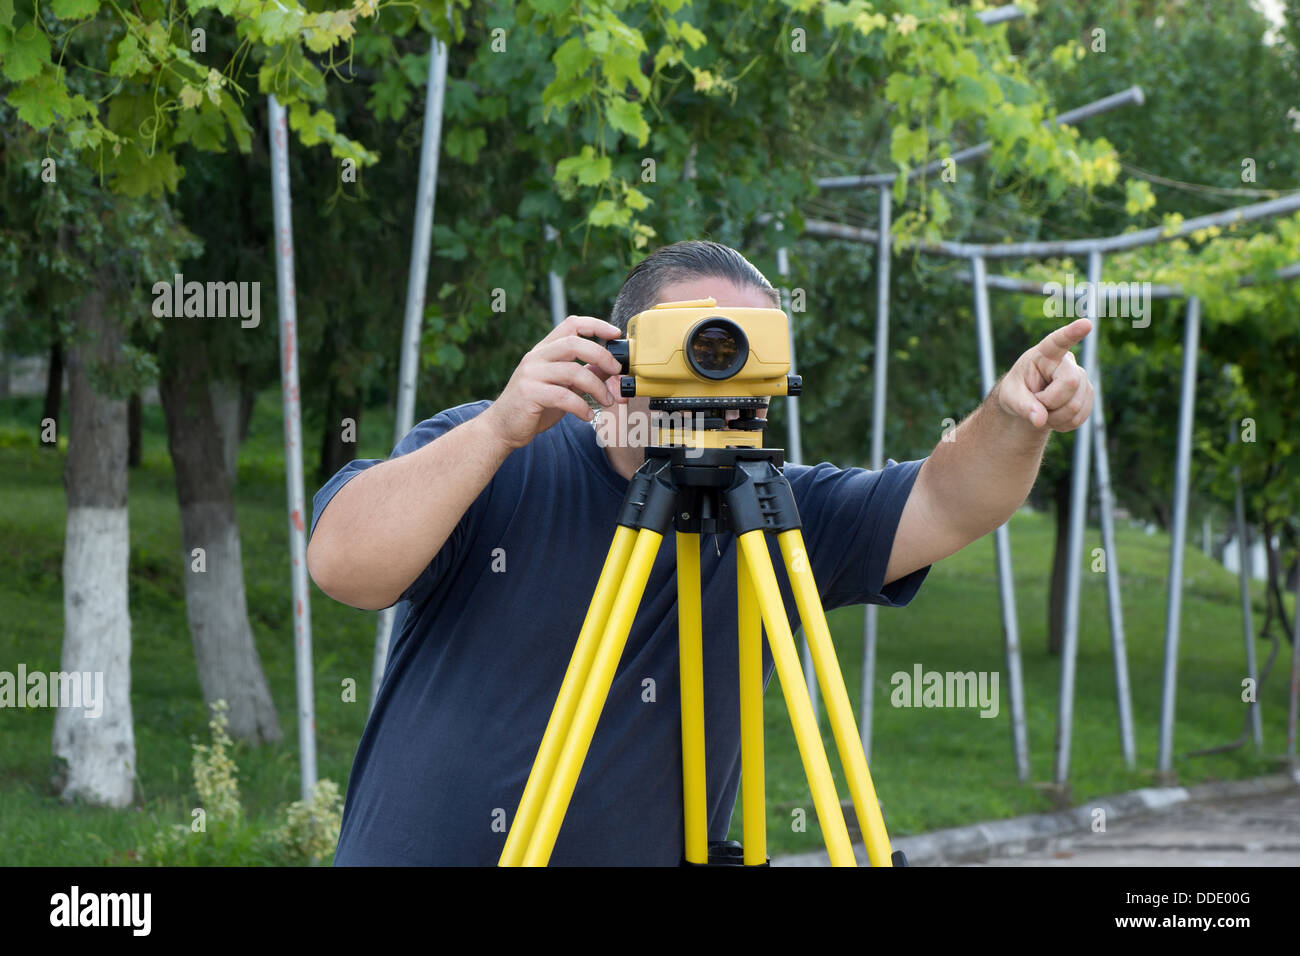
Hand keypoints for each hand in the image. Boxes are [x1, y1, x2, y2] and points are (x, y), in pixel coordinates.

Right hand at [481, 315, 623, 448]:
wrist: (502, 428)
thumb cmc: (534, 407)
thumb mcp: (563, 387)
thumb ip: (584, 375)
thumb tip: (611, 368)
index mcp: (544, 350)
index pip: (571, 324)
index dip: (595, 325)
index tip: (615, 333)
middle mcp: (536, 357)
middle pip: (574, 343)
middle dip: (602, 355)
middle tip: (617, 371)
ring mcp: (531, 374)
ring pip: (573, 371)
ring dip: (597, 387)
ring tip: (607, 401)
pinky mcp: (529, 394)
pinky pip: (563, 396)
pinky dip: (581, 407)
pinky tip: (587, 415)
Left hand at [995, 318, 1094, 431]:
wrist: (1027, 403)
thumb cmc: (1016, 392)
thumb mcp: (1010, 397)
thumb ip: (1022, 406)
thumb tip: (1039, 420)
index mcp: (1044, 354)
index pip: (1058, 341)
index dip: (1072, 333)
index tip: (1086, 324)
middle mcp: (1067, 362)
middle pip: (1071, 383)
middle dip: (1050, 402)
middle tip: (1035, 403)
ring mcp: (1081, 378)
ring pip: (1076, 406)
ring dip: (1054, 417)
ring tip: (1043, 409)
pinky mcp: (1088, 395)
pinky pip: (1080, 418)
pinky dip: (1063, 424)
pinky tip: (1054, 416)